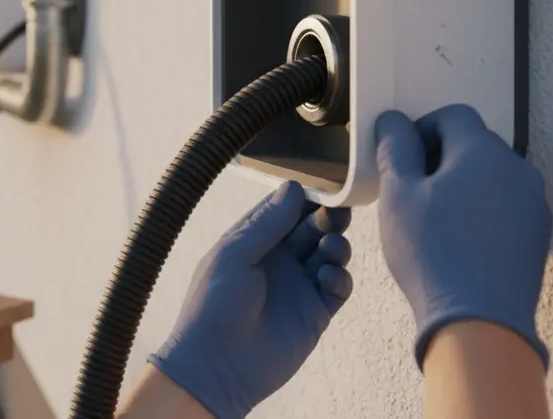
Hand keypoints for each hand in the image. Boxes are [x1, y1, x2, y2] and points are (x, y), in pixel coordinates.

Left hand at [149, 181, 352, 418]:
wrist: (217, 366)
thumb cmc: (214, 304)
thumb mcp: (235, 254)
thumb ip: (267, 223)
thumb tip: (295, 186)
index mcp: (254, 241)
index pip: (286, 209)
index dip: (306, 197)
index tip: (326, 186)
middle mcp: (278, 259)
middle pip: (313, 227)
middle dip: (328, 217)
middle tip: (339, 212)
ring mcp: (298, 285)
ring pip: (330, 253)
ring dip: (336, 245)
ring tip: (330, 246)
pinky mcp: (315, 312)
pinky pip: (338, 287)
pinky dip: (338, 277)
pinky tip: (325, 277)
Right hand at [375, 105, 552, 368]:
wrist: (479, 321)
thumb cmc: (434, 254)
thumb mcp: (398, 194)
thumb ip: (395, 148)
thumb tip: (394, 121)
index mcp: (483, 151)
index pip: (452, 115)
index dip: (421, 129)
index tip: (402, 158)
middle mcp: (518, 169)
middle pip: (475, 144)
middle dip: (441, 158)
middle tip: (412, 190)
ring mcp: (534, 203)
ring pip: (492, 176)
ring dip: (463, 185)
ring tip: (434, 219)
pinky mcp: (538, 234)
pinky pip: (507, 206)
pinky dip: (482, 211)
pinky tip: (459, 241)